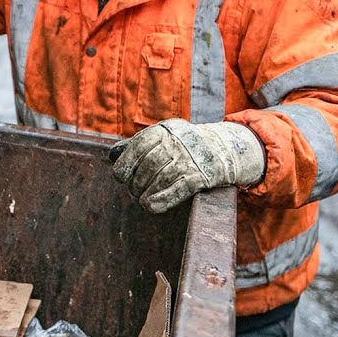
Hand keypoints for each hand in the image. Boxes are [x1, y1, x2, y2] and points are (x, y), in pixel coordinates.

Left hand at [109, 120, 264, 213]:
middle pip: (148, 165)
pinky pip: (178, 189)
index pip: (138, 147)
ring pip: (161, 178)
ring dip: (146, 193)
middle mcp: (178, 142)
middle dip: (136, 183)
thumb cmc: (185, 145)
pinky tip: (150, 206)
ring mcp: (191, 159)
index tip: (121, 177)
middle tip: (134, 192)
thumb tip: (112, 155)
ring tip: (141, 199)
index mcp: (165, 130)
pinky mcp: (202, 176)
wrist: (225, 148)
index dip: (125, 165)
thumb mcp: (165, 135)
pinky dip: (161, 200)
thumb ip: (140, 144)